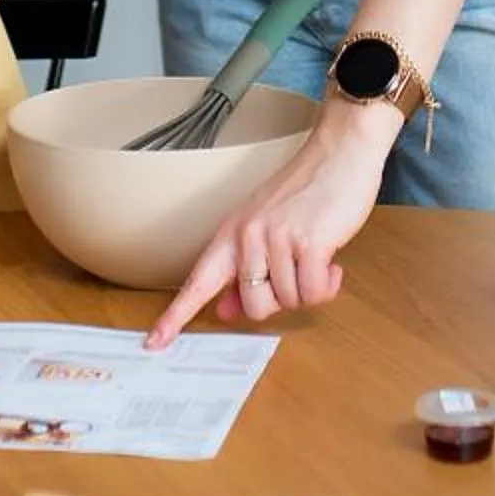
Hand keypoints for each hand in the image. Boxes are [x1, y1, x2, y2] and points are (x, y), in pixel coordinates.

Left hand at [146, 104, 394, 346]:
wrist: (339, 153)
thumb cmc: (305, 191)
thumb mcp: (265, 226)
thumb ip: (244, 269)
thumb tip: (226, 310)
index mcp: (231, 233)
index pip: (198, 282)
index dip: (175, 316)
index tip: (155, 341)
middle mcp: (248, 236)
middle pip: (256, 307)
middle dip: (282, 300)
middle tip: (297, 272)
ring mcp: (277, 239)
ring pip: (290, 301)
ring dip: (310, 288)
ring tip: (317, 258)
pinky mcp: (308, 244)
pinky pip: (314, 293)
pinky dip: (327, 285)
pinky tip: (331, 262)